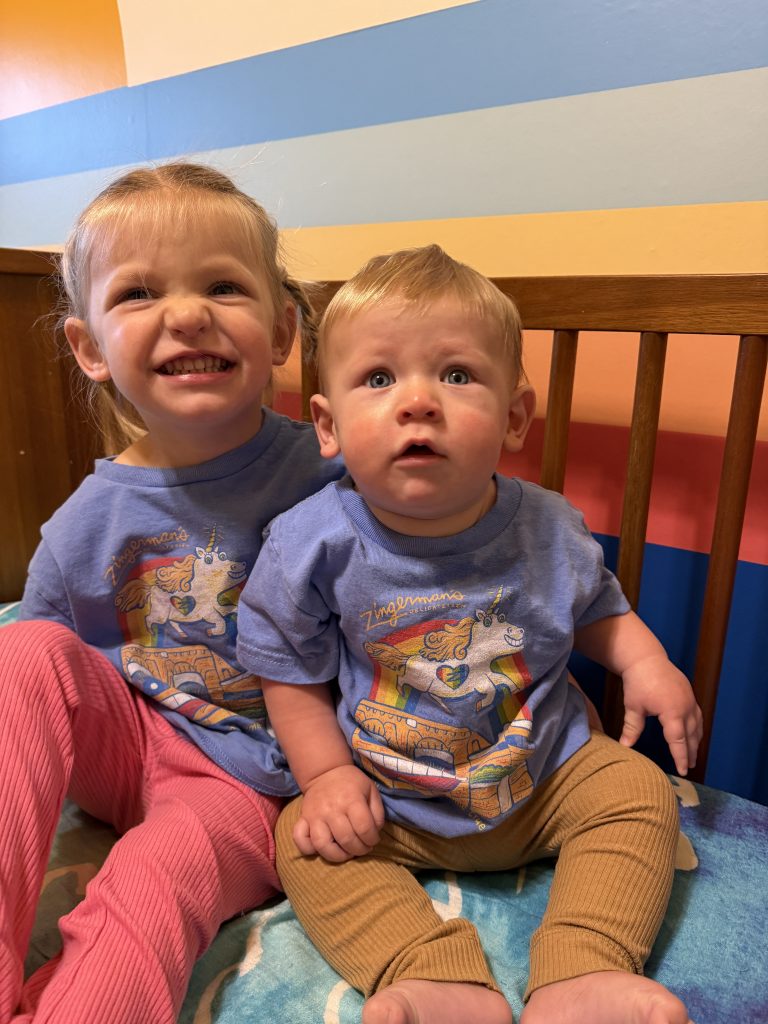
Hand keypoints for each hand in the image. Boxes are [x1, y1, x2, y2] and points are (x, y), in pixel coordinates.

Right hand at [294, 764, 384, 862]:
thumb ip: (377, 813)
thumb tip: (374, 833)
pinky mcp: (302, 819)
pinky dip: (308, 849)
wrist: (325, 772)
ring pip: (322, 845)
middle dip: (359, 850)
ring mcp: (315, 815)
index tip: (373, 840)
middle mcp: (331, 808)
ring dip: (337, 856)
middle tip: (363, 848)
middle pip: (346, 839)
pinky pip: (300, 839)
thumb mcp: (371, 790)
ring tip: (346, 853)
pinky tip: (322, 848)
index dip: (372, 840)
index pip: (364, 828)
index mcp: (351, 799)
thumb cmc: (352, 783)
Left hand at [620, 654, 702, 775]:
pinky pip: (697, 715)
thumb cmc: (638, 682)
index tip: (683, 771)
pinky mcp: (689, 693)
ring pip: (697, 725)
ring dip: (695, 741)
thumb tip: (625, 746)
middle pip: (690, 736)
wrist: (646, 658)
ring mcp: (690, 699)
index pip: (678, 741)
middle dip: (690, 752)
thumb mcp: (633, 707)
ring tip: (692, 754)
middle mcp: (686, 707)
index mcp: (673, 712)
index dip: (680, 757)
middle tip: (689, 766)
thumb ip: (632, 728)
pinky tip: (693, 733)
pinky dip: (696, 727)